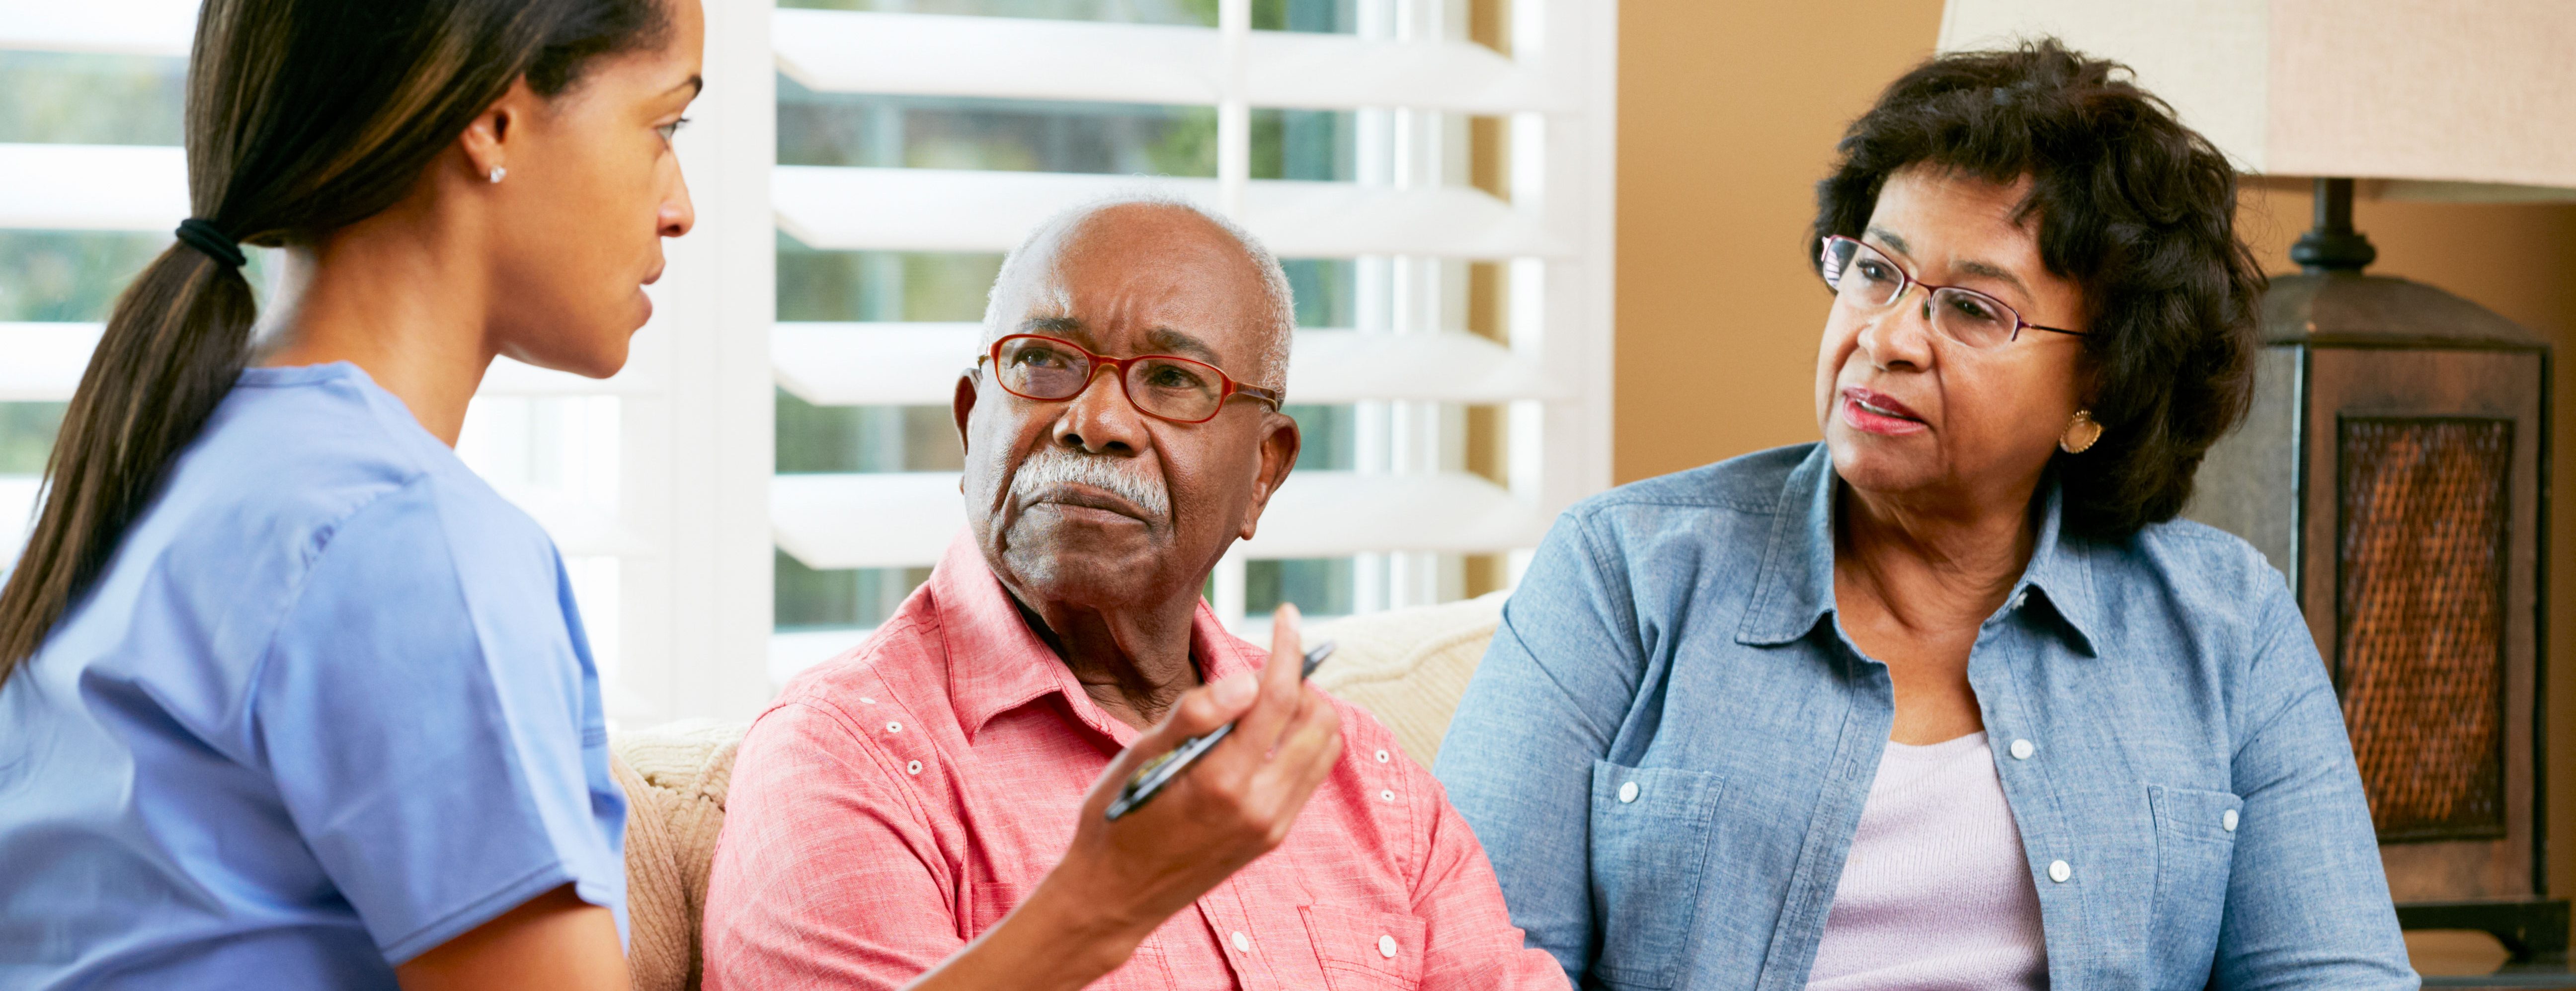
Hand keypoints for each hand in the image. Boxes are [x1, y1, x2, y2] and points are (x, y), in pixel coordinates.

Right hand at [903, 605, 1343, 990]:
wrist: (1113, 897)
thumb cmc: (1115, 819)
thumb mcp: (1138, 757)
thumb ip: (1194, 714)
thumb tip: (1247, 679)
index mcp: (1223, 781)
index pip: (1279, 698)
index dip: (1288, 648)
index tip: (1286, 615)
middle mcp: (1260, 806)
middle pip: (1318, 720)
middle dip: (1301, 680)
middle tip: (1267, 664)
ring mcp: (1272, 826)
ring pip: (1323, 748)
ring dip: (1306, 712)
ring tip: (1266, 699)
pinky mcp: (1272, 837)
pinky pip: (1309, 777)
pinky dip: (1301, 744)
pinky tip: (1263, 737)